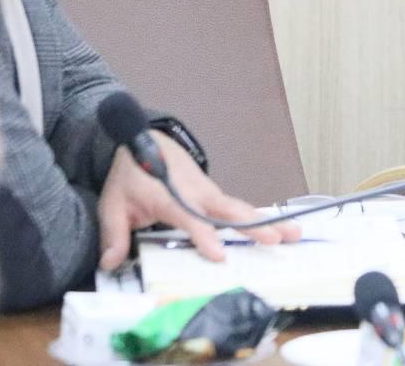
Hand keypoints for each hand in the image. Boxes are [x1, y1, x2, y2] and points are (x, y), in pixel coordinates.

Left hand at [97, 132, 301, 270]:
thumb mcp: (112, 203)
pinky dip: (260, 219)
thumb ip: (114, 234)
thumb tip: (110, 263)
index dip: (204, 236)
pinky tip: (282, 230)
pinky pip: (238, 209)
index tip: (219, 255)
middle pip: (228, 211)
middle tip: (277, 239)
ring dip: (267, 221)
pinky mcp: (215, 196)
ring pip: (241, 209)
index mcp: (170, 196)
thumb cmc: (130, 175)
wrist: (145, 139)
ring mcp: (209, 193)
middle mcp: (196, 193)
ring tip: (294, 233)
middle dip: (252, 226)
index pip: (190, 218)